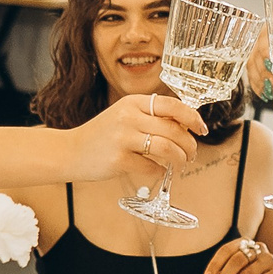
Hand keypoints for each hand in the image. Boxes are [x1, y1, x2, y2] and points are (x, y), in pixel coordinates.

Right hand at [65, 91, 204, 186]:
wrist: (70, 151)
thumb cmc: (102, 135)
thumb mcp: (124, 115)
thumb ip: (150, 116)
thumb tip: (185, 125)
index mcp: (132, 102)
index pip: (172, 105)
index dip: (192, 118)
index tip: (202, 128)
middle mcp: (128, 117)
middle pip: (173, 129)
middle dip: (189, 144)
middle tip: (192, 153)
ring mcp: (123, 138)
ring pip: (167, 147)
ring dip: (180, 158)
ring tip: (181, 163)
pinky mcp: (118, 160)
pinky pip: (151, 167)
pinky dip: (161, 171)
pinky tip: (160, 171)